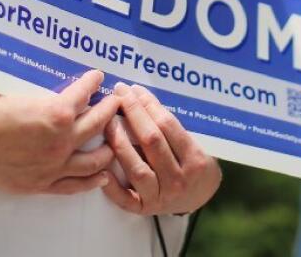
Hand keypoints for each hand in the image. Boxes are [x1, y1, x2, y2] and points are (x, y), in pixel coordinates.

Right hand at [0, 69, 119, 194]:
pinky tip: (102, 173)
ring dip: (108, 145)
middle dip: (110, 110)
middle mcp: (60, 140)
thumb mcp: (19, 92)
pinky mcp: (41, 184)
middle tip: (115, 102)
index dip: (94, 82)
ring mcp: (53, 165)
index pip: (85, 93)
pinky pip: (76, 185)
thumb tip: (60, 88)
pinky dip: (93, 179)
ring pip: (95, 158)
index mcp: (56, 111)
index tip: (99, 78)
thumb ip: (46, 95)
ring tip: (114, 136)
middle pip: (98, 123)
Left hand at [101, 83, 220, 214]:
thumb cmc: (192, 163)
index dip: (148, 104)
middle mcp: (178, 179)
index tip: (133, 89)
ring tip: (107, 122)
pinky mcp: (144, 209)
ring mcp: (161, 197)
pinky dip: (112, 184)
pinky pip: (125, 198)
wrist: (199, 196)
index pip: (167, 125)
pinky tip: (101, 165)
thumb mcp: (192, 144)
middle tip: (118, 95)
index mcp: (194, 159)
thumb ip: (170, 128)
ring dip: (120, 142)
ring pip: (137, 168)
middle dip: (133, 113)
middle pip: (151, 141)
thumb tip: (139, 98)